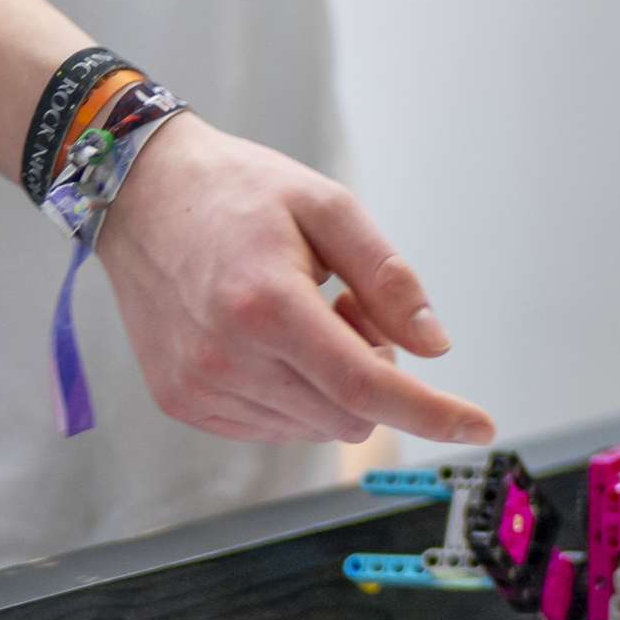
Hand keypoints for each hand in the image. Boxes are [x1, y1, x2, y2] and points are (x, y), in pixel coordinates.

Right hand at [94, 119, 496, 452]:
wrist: (139, 194)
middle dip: (371, 373)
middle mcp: (227, 358)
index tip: (481, 426)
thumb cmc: (238, 192)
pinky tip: (266, 338)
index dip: (432, 412)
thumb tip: (434, 347)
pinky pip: (271, 427)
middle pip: (348, 415)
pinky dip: (291, 393)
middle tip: (345, 306)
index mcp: (267, 306)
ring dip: (328, 385)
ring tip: (296, 313)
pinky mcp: (182, 401)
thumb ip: (388, 278)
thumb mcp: (327, 206)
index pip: (367, 388)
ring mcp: (198, 387)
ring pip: (313, 427)